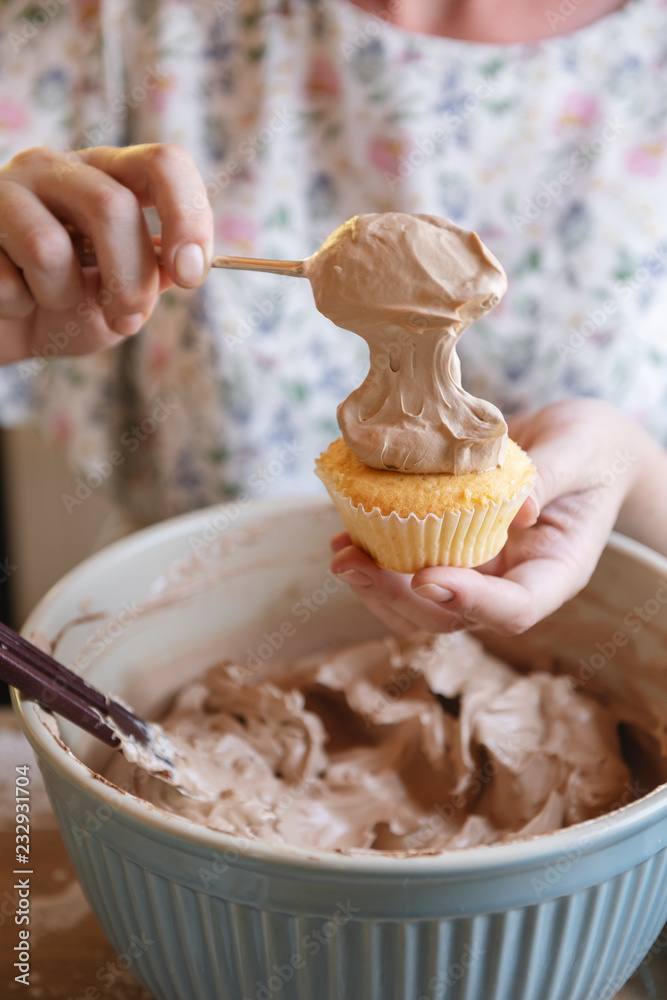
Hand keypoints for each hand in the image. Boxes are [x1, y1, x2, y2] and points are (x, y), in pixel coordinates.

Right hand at [0, 144, 213, 363]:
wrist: (2, 328)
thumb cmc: (61, 312)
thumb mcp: (119, 302)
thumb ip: (153, 280)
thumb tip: (182, 268)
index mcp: (107, 177)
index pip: (163, 164)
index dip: (187, 217)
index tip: (191, 276)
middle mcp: (58, 169)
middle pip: (111, 206)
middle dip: (129, 280)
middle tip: (125, 321)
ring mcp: (7, 189)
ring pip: (50, 248)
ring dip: (62, 298)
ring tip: (49, 302)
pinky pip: (6, 280)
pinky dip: (17, 308)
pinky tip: (11, 299)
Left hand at [329, 399, 658, 635]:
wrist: (580, 441)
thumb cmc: (593, 447)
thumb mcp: (582, 452)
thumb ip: (549, 478)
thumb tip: (516, 509)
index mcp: (555, 573)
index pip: (515, 609)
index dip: (470, 601)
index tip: (428, 577)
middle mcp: (511, 582)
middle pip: (452, 616)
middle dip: (399, 598)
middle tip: (354, 565)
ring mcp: (480, 571)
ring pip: (421, 604)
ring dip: (376, 587)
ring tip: (341, 555)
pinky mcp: (453, 550)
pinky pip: (410, 568)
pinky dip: (375, 558)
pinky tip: (345, 534)